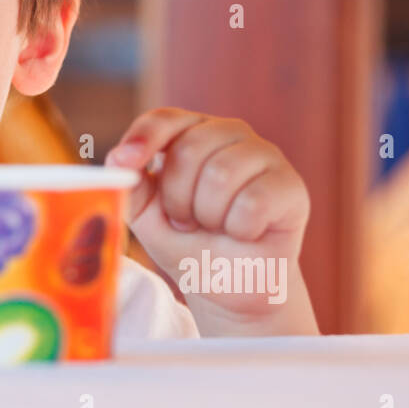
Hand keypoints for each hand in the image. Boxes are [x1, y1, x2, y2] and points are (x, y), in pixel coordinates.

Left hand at [104, 107, 310, 321]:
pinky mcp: (290, 185)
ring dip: (208, 216)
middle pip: (190, 148)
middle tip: (185, 222)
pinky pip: (253, 202)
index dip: (144, 137)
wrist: (229, 288)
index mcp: (191, 133)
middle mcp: (229, 133)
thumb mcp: (147, 218)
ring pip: (221, 174)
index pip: (165, 119)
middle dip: (177, 198)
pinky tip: (246, 233)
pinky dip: (239, 229)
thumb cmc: (188, 245)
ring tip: (216, 227)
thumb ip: (131, 187)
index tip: (127, 162)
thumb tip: (118, 160)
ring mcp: (265, 155)